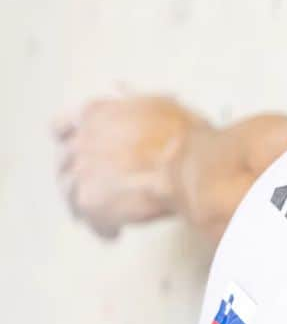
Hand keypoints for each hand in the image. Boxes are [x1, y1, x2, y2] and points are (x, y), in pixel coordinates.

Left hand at [54, 96, 208, 238]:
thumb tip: (122, 91)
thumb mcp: (160, 104)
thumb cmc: (182, 136)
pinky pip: (93, 222)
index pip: (62, 127)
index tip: (73, 149)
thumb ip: (135, 100)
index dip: (68, 140)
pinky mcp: (92, 204)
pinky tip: (114, 233)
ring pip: (70, 194)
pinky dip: (103, 228)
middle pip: (63, 164)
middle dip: (75, 176)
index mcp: (95, 115)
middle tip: (90, 187)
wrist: (188, 166)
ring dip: (83, 205)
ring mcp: (83, 174)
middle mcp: (81, 143)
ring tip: (97, 216)